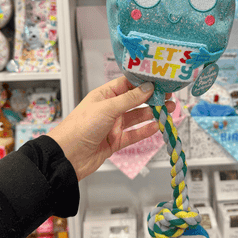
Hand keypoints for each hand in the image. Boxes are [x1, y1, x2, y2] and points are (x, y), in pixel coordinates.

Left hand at [48, 76, 174, 180]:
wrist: (68, 157)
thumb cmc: (80, 127)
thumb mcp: (107, 108)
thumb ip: (130, 99)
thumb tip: (147, 87)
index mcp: (105, 95)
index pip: (127, 84)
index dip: (143, 82)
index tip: (159, 80)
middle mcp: (110, 109)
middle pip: (135, 101)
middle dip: (152, 98)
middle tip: (169, 95)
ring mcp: (114, 125)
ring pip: (137, 117)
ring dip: (153, 113)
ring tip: (169, 109)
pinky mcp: (116, 141)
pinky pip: (135, 134)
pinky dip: (146, 130)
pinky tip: (157, 126)